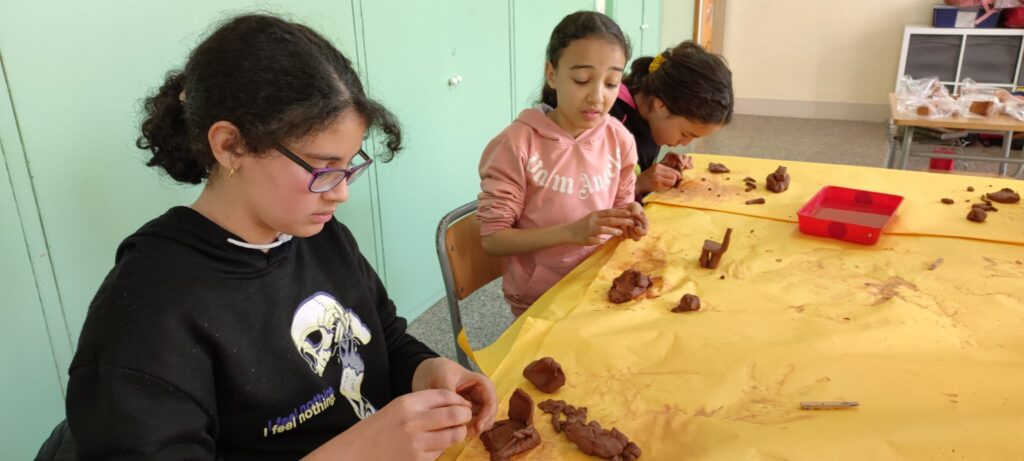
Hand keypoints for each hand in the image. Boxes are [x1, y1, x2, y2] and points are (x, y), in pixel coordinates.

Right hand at [305, 389, 471, 460]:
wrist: (355, 454)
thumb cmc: (377, 429)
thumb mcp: (396, 408)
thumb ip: (422, 404)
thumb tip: (454, 405)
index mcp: (407, 403)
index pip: (445, 395)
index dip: (458, 399)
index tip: (462, 403)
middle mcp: (414, 421)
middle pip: (455, 414)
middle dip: (465, 415)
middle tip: (465, 418)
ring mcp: (418, 443)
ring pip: (454, 435)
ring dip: (459, 433)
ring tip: (454, 432)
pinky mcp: (419, 460)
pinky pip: (441, 452)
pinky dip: (442, 448)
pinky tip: (434, 445)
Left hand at [412, 357, 496, 435]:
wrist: (430, 372)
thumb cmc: (441, 371)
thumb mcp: (444, 379)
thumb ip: (450, 394)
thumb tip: (455, 412)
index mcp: (482, 384)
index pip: (491, 402)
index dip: (487, 416)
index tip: (477, 428)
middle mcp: (483, 395)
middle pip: (490, 414)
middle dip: (481, 425)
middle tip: (467, 434)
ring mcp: (477, 405)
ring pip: (483, 421)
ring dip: (474, 429)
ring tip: (460, 433)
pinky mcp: (468, 413)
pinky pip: (472, 424)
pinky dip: (467, 429)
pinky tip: (455, 431)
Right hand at [565, 208, 635, 244]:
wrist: (568, 232)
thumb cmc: (584, 225)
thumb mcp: (593, 218)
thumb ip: (604, 218)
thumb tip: (620, 217)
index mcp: (595, 214)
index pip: (609, 212)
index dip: (620, 212)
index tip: (630, 213)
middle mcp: (592, 221)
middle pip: (608, 220)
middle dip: (621, 221)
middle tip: (631, 223)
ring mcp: (589, 230)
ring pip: (602, 229)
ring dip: (613, 230)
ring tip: (621, 233)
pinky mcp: (586, 239)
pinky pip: (595, 240)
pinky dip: (601, 241)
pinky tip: (606, 241)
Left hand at [621, 202, 647, 240]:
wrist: (624, 208)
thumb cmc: (632, 207)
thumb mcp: (635, 207)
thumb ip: (636, 211)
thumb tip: (635, 216)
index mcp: (643, 225)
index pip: (644, 233)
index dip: (640, 232)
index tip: (636, 228)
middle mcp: (637, 231)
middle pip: (637, 238)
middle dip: (632, 233)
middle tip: (628, 226)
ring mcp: (630, 233)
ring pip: (629, 237)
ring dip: (625, 231)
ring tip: (623, 224)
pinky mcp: (623, 233)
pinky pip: (621, 237)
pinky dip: (620, 233)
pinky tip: (618, 227)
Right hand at [635, 164, 681, 194]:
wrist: (637, 183)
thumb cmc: (648, 177)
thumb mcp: (656, 170)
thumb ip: (666, 171)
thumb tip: (679, 175)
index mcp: (658, 166)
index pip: (674, 170)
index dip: (678, 175)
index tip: (677, 179)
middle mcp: (658, 171)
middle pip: (674, 176)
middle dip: (675, 180)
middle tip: (671, 183)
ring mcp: (657, 178)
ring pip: (672, 182)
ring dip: (671, 185)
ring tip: (666, 185)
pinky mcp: (656, 186)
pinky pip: (667, 188)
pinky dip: (666, 189)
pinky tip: (661, 188)